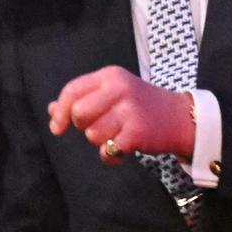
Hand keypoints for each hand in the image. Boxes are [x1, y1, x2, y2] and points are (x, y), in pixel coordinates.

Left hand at [47, 66, 193, 163]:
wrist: (180, 117)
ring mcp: (129, 110)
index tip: (57, 127)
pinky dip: (111, 155)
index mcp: (109, 76)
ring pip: (92, 134)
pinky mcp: (138, 132)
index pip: (72, 90)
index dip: (60, 111)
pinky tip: (121, 149)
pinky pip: (108, 150)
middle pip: (78, 113)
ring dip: (100, 142)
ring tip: (116, 136)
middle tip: (99, 126)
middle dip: (83, 126)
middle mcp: (119, 89)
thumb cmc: (139, 105)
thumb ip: (82, 98)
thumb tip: (51, 110)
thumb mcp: (112, 93)